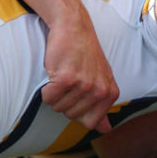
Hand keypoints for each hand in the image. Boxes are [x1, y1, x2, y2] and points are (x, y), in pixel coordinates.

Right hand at [41, 15, 118, 131]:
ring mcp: (84, 85)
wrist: (74, 27)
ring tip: (63, 75)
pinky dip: (46, 89)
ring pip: (58, 108)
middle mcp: (100, 91)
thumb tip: (105, 130)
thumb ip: (102, 106)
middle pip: (71, 116)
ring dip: (55, 94)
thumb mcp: (101, 80)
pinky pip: (49, 98)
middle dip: (65, 101)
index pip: (91, 124)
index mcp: (110, 94)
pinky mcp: (67, 79)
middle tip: (70, 80)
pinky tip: (54, 73)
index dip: (78, 113)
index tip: (78, 95)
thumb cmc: (85, 54)